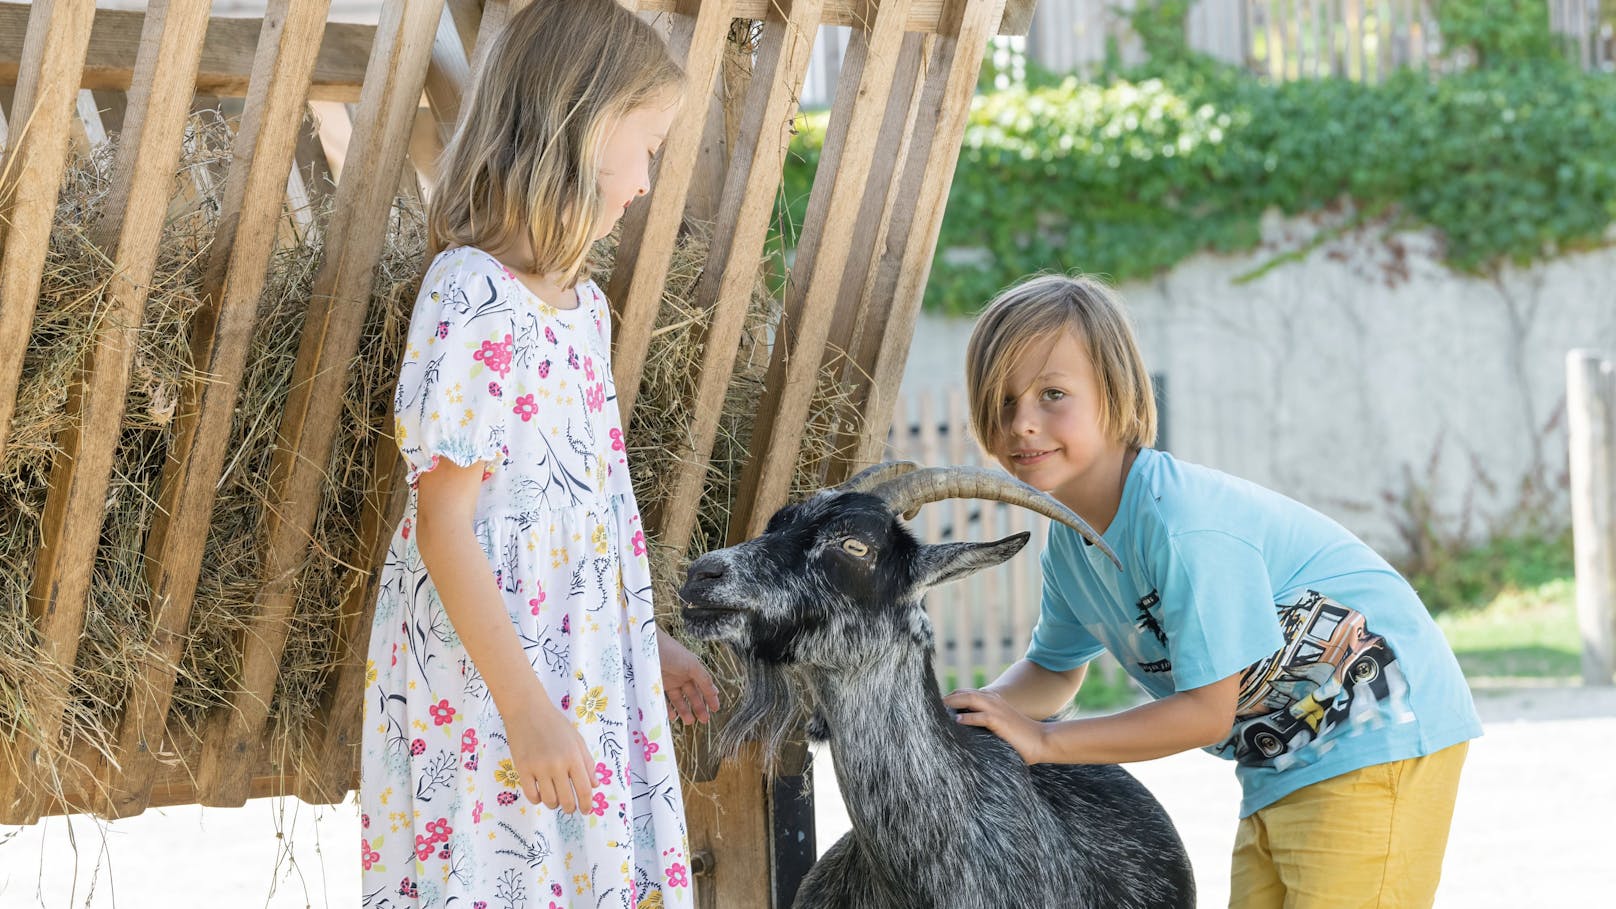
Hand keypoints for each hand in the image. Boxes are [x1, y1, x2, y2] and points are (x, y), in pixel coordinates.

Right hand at [502, 696, 595, 812]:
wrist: (527, 711)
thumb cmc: (555, 724)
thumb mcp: (577, 740)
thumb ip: (587, 763)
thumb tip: (595, 785)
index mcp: (574, 757)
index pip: (584, 789)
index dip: (586, 804)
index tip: (586, 810)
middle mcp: (558, 765)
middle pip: (567, 799)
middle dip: (570, 808)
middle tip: (570, 808)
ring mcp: (539, 768)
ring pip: (549, 800)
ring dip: (554, 804)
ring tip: (555, 800)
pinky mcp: (522, 769)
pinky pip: (531, 795)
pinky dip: (538, 799)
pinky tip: (540, 794)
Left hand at [658, 630, 720, 723]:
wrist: (646, 646)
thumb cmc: (672, 652)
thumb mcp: (692, 665)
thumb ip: (704, 679)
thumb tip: (715, 692)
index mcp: (691, 669)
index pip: (703, 685)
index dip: (710, 696)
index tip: (716, 709)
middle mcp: (681, 675)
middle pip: (692, 694)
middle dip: (699, 707)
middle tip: (705, 720)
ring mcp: (668, 681)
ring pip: (679, 699)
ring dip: (685, 710)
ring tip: (689, 722)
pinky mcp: (655, 686)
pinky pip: (663, 700)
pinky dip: (668, 709)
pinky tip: (673, 717)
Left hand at [943, 688, 1049, 764]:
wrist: (1041, 740)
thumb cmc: (1019, 737)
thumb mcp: (999, 726)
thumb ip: (983, 722)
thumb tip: (962, 728)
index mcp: (992, 701)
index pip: (966, 693)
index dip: (951, 696)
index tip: (936, 704)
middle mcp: (993, 701)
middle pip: (964, 693)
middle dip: (948, 698)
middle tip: (930, 705)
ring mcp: (996, 710)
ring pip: (970, 700)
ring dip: (953, 703)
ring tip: (938, 708)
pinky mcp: (1000, 721)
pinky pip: (980, 717)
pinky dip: (968, 718)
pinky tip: (958, 722)